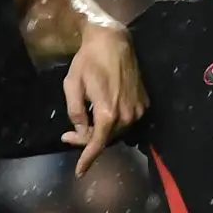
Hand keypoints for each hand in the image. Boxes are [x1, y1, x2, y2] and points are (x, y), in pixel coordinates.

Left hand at [59, 22, 148, 175]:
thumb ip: (75, 112)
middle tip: (68, 134)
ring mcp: (138, 109)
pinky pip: (126, 120)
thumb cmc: (88, 60)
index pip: (97, 144)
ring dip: (100, 131)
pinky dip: (113, 122)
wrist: (114, 41)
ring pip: (116, 131)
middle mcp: (126, 115)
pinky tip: (101, 111)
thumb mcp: (72, 85)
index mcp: (107, 113)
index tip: (79, 172)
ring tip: (84, 122)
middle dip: (87, 140)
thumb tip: (79, 131)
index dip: (87, 159)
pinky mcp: (144, 102)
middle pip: (106, 139)